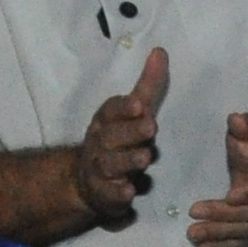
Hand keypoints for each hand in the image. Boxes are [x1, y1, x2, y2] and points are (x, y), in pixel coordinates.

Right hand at [73, 48, 168, 227]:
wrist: (86, 180)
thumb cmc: (118, 138)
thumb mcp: (132, 111)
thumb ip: (148, 85)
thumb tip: (161, 51)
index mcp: (106, 120)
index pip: (111, 110)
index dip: (124, 108)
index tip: (139, 104)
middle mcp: (99, 143)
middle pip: (112, 137)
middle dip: (130, 132)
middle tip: (150, 127)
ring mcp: (99, 169)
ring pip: (110, 165)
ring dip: (127, 161)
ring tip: (144, 158)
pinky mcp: (104, 194)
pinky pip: (109, 195)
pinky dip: (117, 194)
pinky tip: (129, 192)